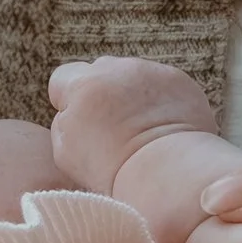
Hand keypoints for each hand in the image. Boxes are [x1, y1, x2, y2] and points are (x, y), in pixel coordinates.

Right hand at [48, 55, 223, 242]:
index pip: (62, 78)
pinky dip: (159, 99)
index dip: (68, 100)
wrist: (168, 173)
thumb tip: (72, 111)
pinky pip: (161, 83)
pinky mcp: (178, 80)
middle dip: (101, 93)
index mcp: (83, 85)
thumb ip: (63, 122)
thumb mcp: (66, 153)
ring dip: (131, 95)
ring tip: (140, 128)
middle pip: (99, 71)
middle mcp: (116, 69)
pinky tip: (162, 126)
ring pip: (131, 76)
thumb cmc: (113, 170)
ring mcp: (151, 71)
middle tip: (111, 126)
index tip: (80, 121)